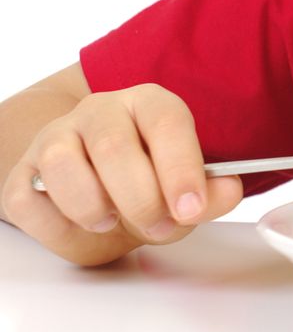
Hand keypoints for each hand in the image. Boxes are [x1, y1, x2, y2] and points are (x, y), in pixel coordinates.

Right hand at [1, 83, 241, 265]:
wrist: (94, 193)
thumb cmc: (146, 186)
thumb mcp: (182, 193)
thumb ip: (208, 194)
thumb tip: (230, 191)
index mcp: (150, 104)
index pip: (166, 122)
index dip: (180, 168)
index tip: (190, 208)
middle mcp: (101, 110)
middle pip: (114, 147)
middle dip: (140, 199)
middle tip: (157, 227)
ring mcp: (56, 136)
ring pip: (62, 164)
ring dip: (92, 206)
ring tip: (111, 221)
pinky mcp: (22, 171)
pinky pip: (28, 198)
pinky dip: (55, 226)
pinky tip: (80, 226)